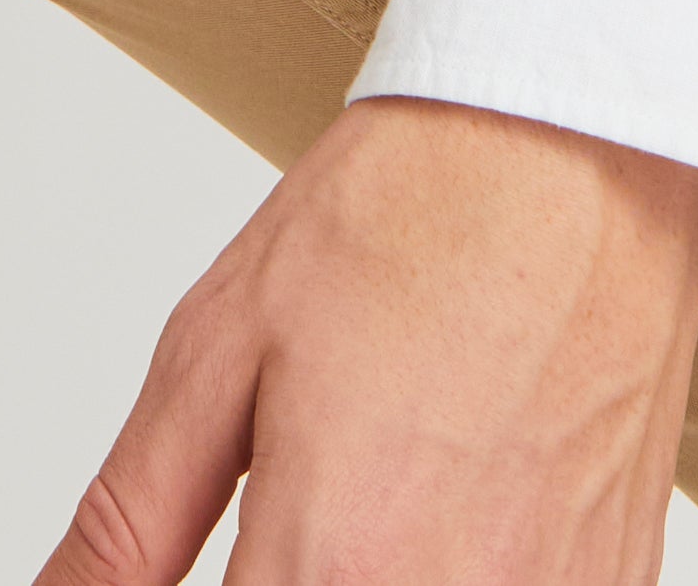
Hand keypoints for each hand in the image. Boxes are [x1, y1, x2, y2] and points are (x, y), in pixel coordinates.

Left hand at [37, 96, 697, 583]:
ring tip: (372, 478)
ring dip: (363, 561)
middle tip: (290, 496)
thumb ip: (127, 525)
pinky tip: (448, 496)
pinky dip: (457, 562)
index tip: (222, 550)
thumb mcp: (215, 355)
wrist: (569, 152)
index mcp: (331, 559)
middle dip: (284, 568)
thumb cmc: (404, 223)